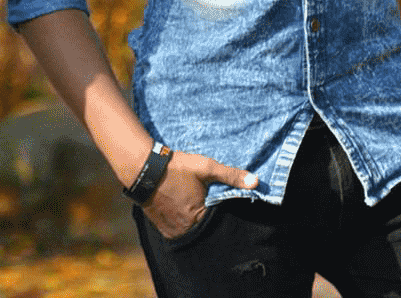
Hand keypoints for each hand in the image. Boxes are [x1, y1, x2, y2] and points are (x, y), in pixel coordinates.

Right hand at [142, 149, 257, 239]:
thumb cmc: (177, 168)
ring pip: (192, 230)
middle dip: (211, 219)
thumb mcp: (206, 168)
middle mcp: (185, 231)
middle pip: (206, 229)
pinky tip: (186, 208)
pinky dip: (184, 222)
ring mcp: (172, 232)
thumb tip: (256, 181)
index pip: (220, 223)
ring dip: (196, 221)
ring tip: (197, 205)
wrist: (144, 169)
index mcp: (199, 219)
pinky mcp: (162, 229)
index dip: (224, 213)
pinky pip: (179, 230)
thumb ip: (231, 175)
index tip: (226, 204)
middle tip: (209, 203)